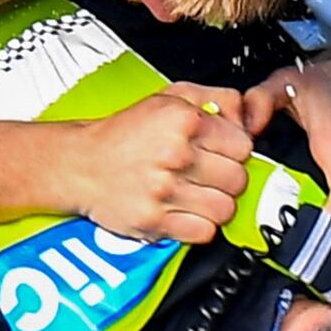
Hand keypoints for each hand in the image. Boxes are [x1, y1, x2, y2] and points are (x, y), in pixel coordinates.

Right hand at [58, 83, 252, 244]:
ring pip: (225, 209)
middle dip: (228, 179)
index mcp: (182, 120)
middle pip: (238, 179)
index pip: (243, 145)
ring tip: (199, 195)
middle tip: (210, 175)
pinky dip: (199, 226)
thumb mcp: (170, 97)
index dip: (235, 151)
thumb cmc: (125, 134)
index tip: (222, 153)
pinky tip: (186, 212)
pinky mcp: (153, 221)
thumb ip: (218, 100)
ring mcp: (163, 190)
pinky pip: (204, 233)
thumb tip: (251, 115)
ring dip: (216, 205)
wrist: (79, 164)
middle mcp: (174, 154)